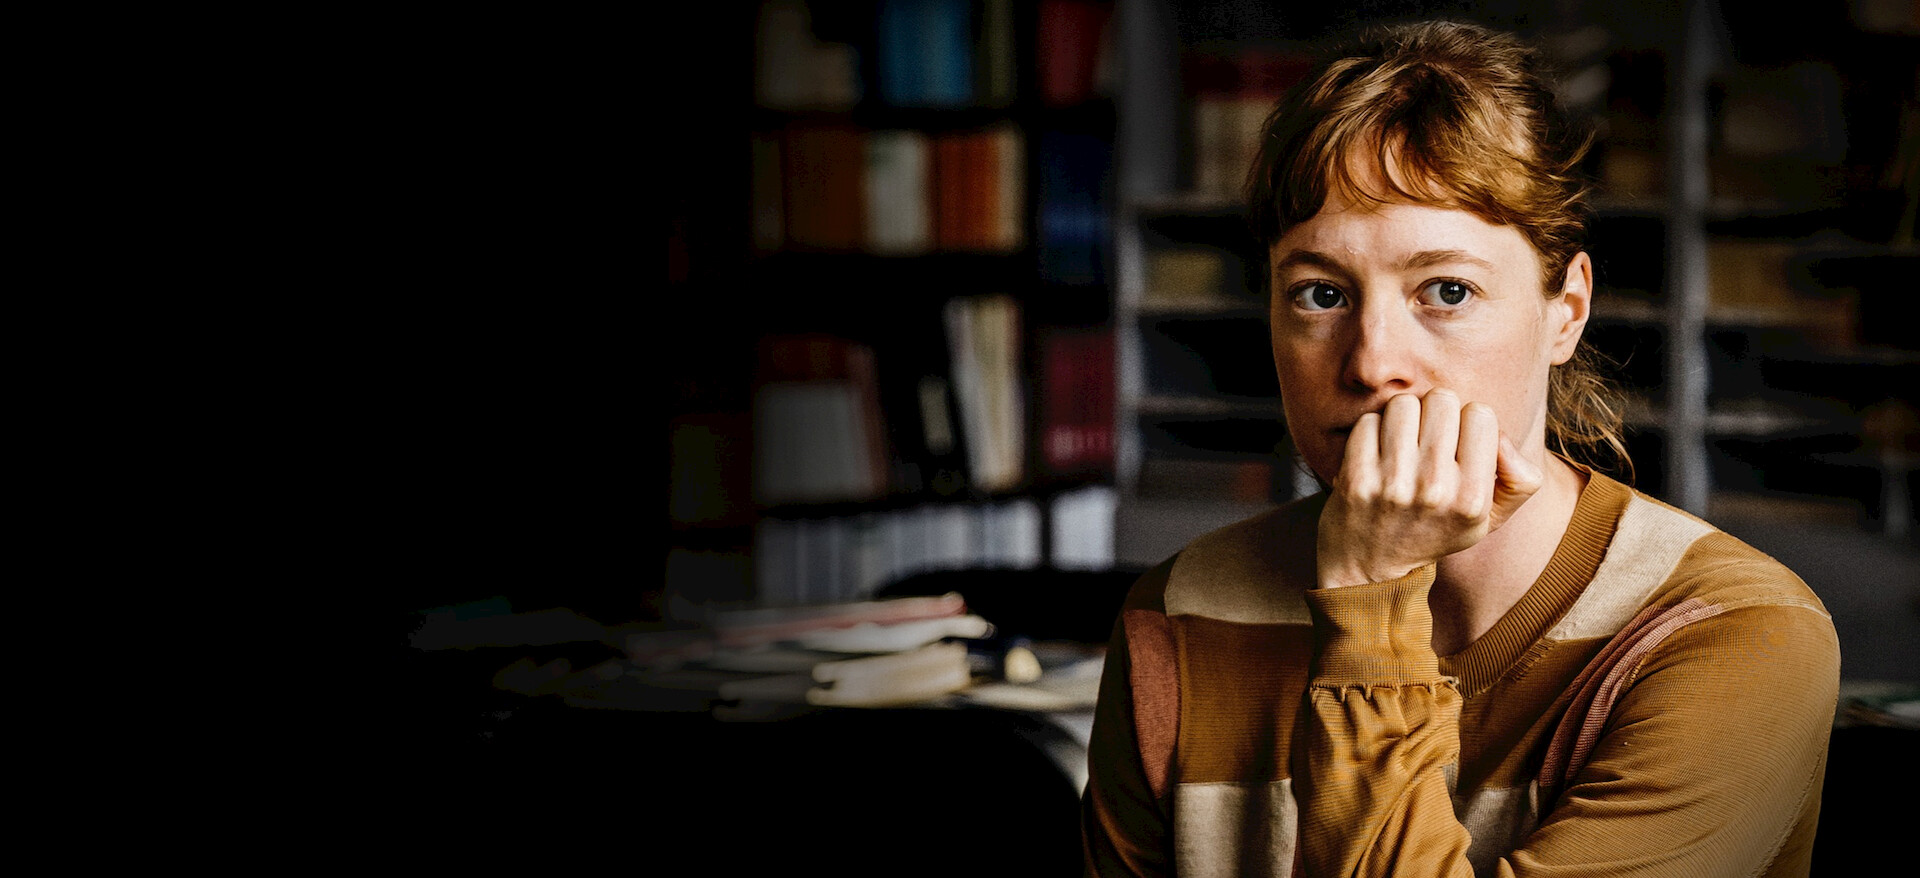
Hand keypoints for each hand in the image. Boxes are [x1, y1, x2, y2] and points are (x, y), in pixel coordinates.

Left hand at [1315, 389, 1543, 588]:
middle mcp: (1435, 490)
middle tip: (1426, 442)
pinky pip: (1368, 421)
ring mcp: (1392, 485)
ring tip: (1402, 446)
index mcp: (1473, 498)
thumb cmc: (1435, 530)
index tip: (1457, 444)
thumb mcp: (1490, 518)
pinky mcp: (1356, 479)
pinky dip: (1371, 432)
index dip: (1468, 422)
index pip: (1480, 413)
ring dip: (1402, 419)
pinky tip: (1375, 456)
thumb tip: (1502, 437)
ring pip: (1403, 404)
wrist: (1371, 567)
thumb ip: (1520, 479)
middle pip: (1441, 400)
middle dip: (1434, 414)